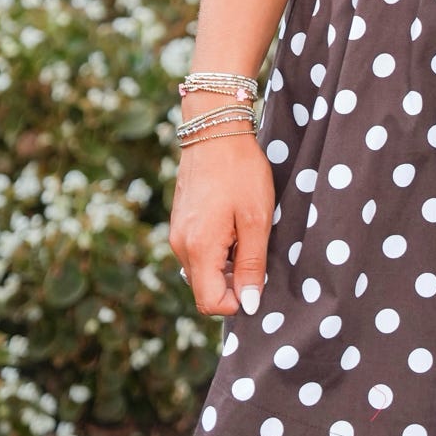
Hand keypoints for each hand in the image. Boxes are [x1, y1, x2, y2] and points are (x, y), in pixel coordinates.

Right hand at [170, 134, 275, 317]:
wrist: (215, 130)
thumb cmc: (241, 172)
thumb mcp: (256, 220)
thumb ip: (251, 265)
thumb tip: (249, 304)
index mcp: (198, 249)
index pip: (210, 303)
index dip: (238, 301)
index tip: (258, 278)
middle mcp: (181, 246)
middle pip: (205, 290)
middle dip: (233, 283)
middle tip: (256, 251)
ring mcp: (177, 234)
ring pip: (202, 271)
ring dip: (226, 265)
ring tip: (246, 233)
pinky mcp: (180, 223)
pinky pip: (198, 252)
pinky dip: (218, 250)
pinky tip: (234, 224)